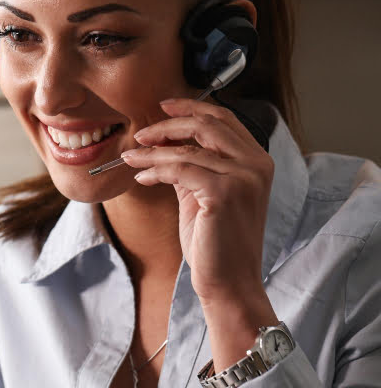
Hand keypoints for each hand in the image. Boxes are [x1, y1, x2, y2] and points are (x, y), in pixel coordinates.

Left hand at [120, 98, 273, 304]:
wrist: (228, 281)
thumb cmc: (214, 242)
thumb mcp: (203, 194)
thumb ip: (192, 166)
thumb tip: (163, 142)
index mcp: (257, 161)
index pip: (223, 120)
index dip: (191, 108)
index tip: (162, 106)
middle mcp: (256, 164)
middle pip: (207, 124)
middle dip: (168, 124)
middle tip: (140, 134)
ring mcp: (244, 177)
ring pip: (188, 148)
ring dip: (152, 151)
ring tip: (129, 159)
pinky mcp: (225, 193)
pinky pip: (180, 169)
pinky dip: (155, 170)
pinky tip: (141, 178)